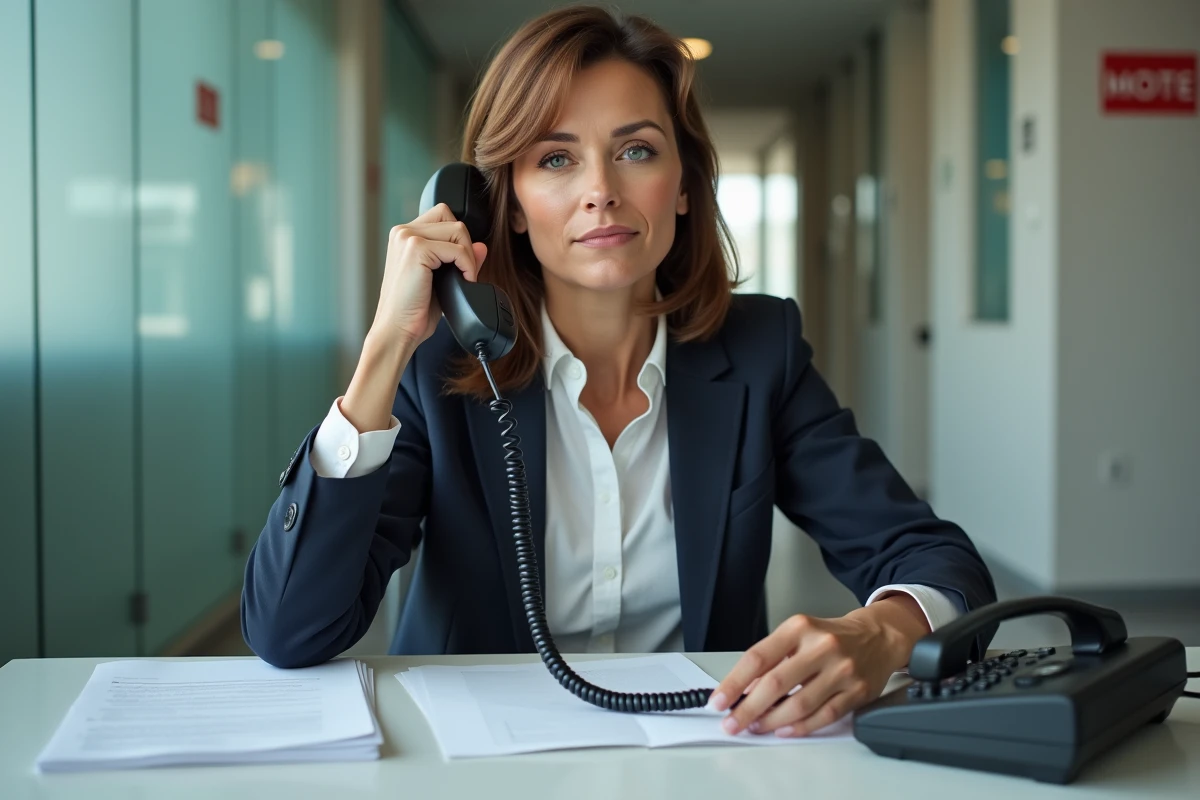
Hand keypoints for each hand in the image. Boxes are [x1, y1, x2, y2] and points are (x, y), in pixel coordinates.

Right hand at [342, 203, 486, 432]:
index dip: (458, 239)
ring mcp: (407, 237)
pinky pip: (458, 248)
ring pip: (458, 229)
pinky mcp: (416, 249)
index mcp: (404, 235)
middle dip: (465, 245)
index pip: (443, 215)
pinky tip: (463, 281)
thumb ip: (460, 259)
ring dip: (468, 256)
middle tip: (464, 272)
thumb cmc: (413, 310)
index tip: (460, 265)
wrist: (397, 330)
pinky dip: (467, 265)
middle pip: (452, 218)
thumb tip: (482, 246)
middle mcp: (403, 231)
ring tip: (464, 278)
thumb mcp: (442, 280)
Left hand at [709, 596, 929, 737]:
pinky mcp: (857, 692)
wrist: (878, 636)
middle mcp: (822, 646)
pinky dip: (800, 727)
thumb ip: (772, 659)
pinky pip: (824, 716)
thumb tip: (743, 690)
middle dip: (748, 709)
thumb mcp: (798, 634)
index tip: (719, 700)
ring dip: (772, 721)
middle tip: (732, 723)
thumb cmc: (830, 636)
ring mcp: (842, 670)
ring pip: (800, 704)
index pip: (758, 657)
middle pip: (776, 684)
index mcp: (800, 627)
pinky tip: (784, 730)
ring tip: (756, 727)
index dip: (734, 682)